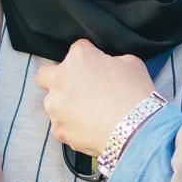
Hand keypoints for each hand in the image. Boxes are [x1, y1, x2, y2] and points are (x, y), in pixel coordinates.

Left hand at [37, 40, 158, 156]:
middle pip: (46, 75)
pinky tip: (90, 128)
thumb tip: (108, 65)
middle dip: (58, 79)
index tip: (99, 66)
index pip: (78, 49)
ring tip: (90, 114)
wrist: (135, 132)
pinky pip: (61, 125)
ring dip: (66, 105)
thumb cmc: (135, 95)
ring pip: (53, 103)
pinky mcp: (58, 129)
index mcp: (79, 58)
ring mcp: (56, 106)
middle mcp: (60, 79)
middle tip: (78, 87)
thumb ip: (113, 60)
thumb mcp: (132, 63)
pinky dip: (72, 126)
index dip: (91, 57)